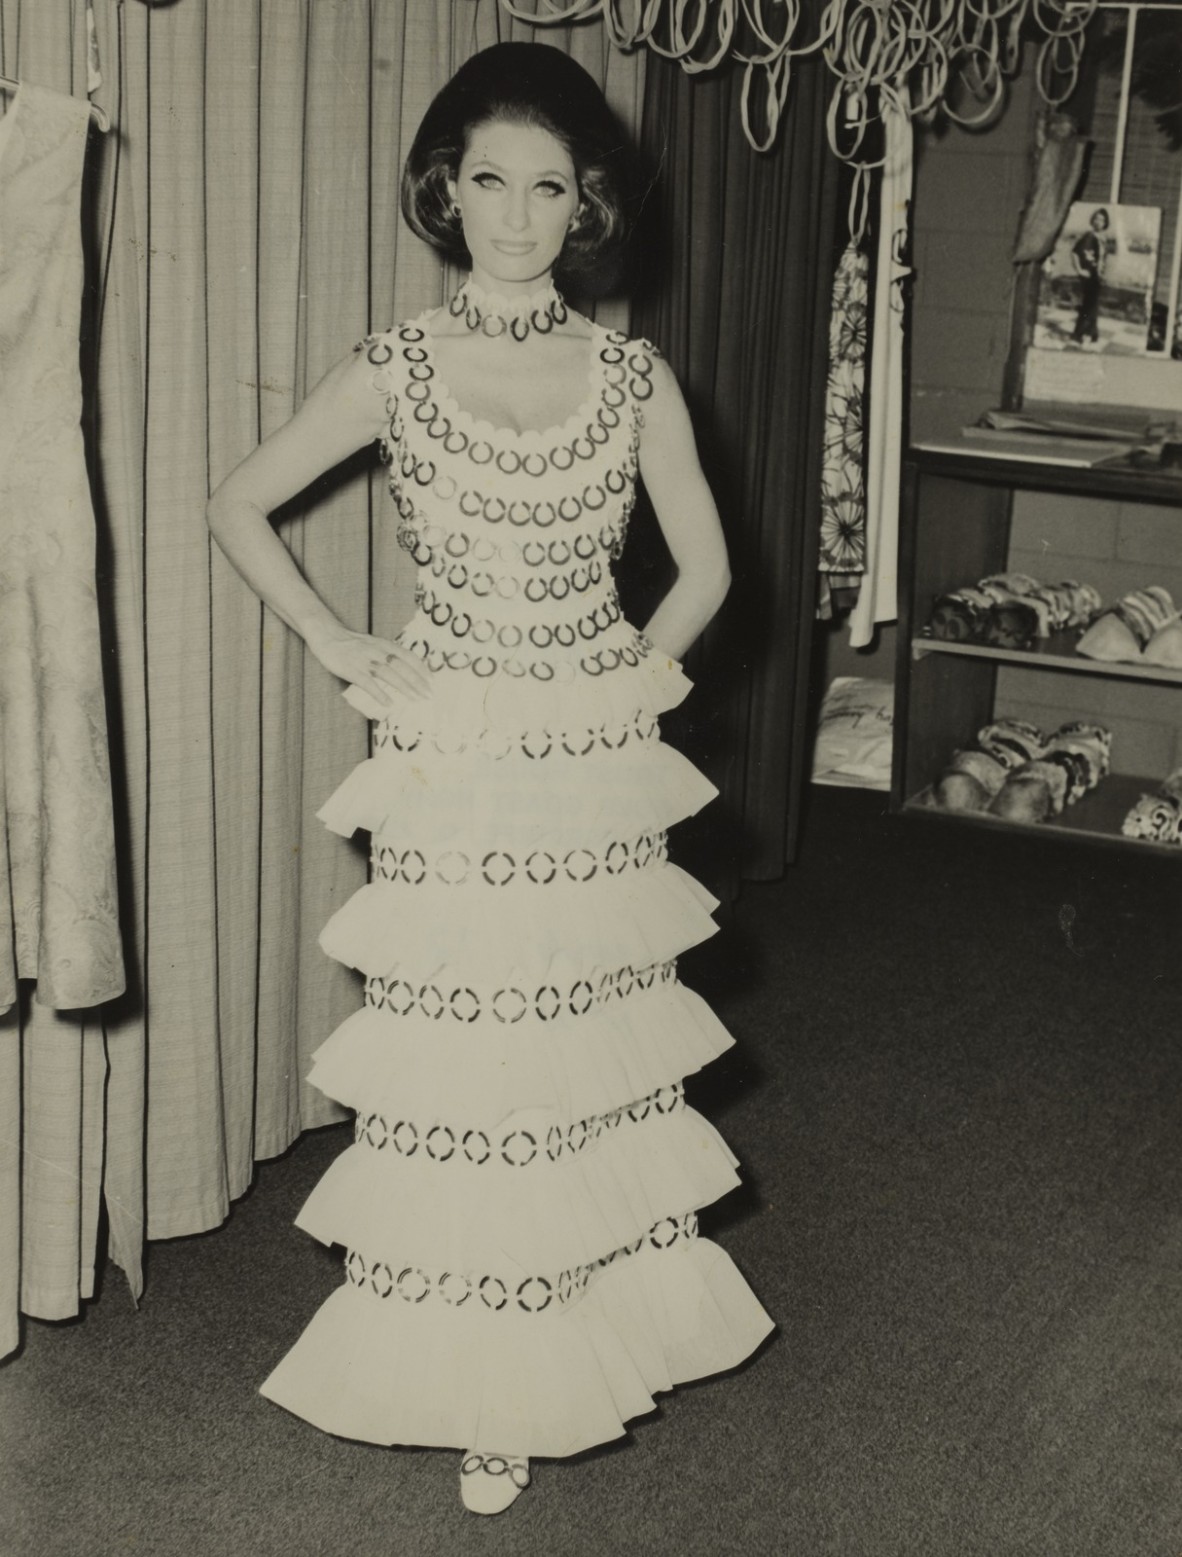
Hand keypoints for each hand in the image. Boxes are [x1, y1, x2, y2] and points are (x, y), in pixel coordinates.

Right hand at [308, 624, 431, 704]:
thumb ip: (388, 654)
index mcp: (384, 645)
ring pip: (389, 675)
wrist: (328, 636)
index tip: (431, 681)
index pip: (409, 656)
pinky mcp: (352, 670)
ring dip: (404, 688)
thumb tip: (404, 670)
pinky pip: (368, 684)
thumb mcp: (374, 644)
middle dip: (417, 682)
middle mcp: (377, 651)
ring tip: (415, 699)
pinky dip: (379, 693)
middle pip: (402, 667)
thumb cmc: (353, 643)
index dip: (421, 669)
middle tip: (428, 695)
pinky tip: (389, 703)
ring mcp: (365, 661)